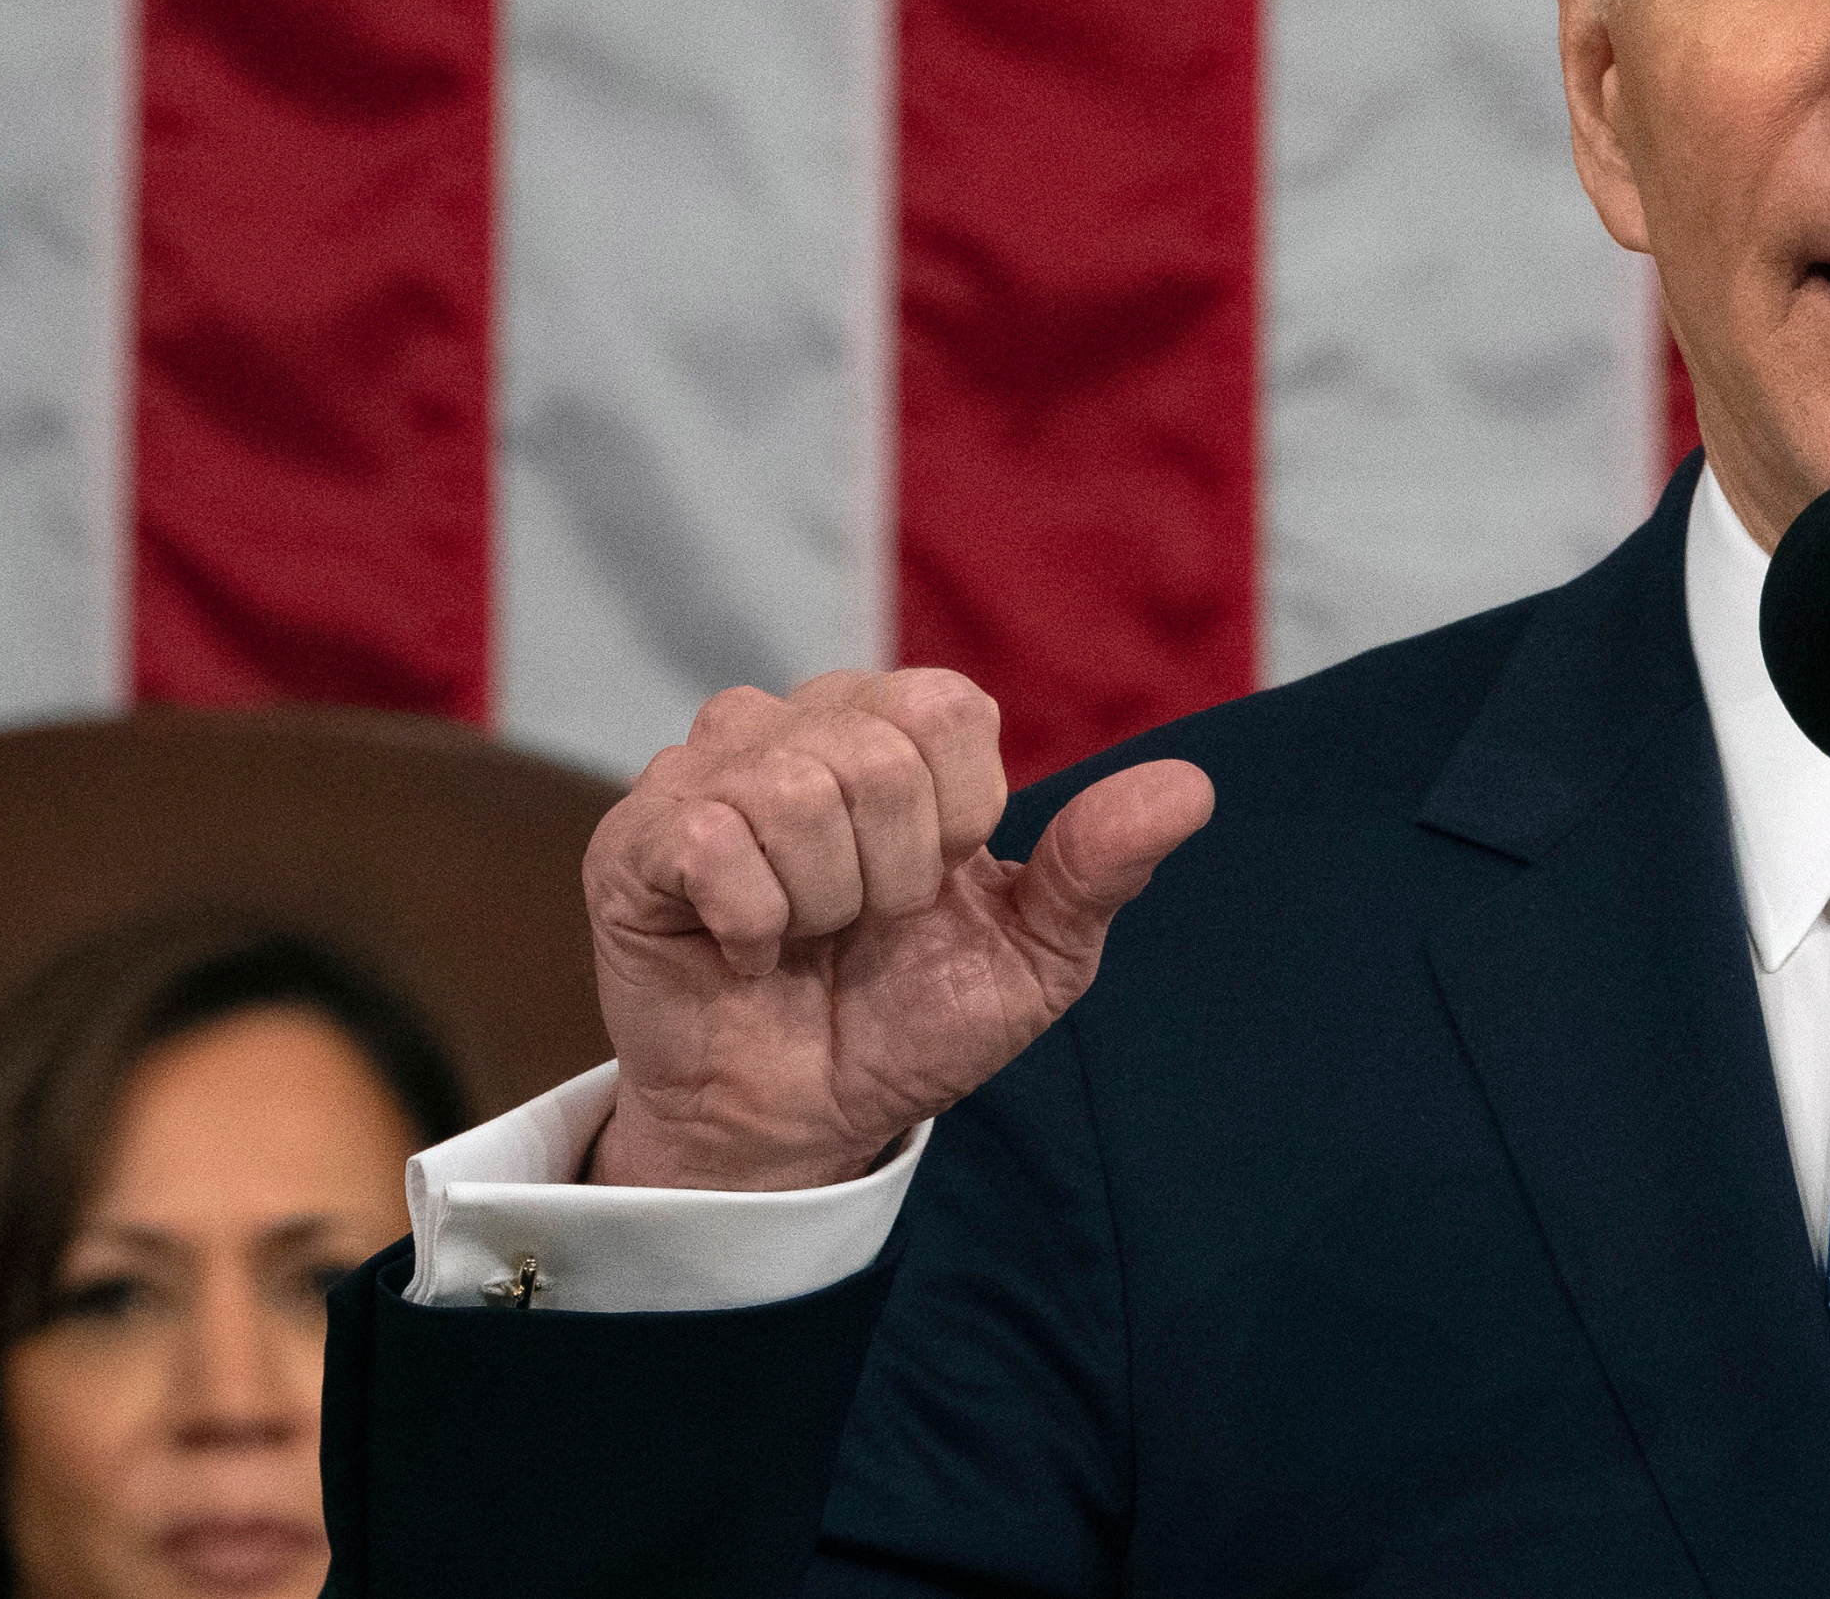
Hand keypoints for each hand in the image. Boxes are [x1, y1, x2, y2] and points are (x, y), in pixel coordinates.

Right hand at [581, 669, 1213, 1190]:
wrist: (810, 1119)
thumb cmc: (916, 1018)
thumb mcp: (1037, 954)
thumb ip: (1102, 865)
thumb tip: (1195, 789)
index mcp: (895, 727)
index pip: (949, 710)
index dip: (960, 818)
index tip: (936, 884)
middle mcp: (796, 723)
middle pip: (880, 754)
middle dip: (894, 874)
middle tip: (863, 925)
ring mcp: (704, 770)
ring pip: (796, 792)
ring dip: (822, 902)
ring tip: (804, 936)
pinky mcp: (634, 837)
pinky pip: (712, 838)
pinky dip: (751, 919)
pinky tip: (745, 949)